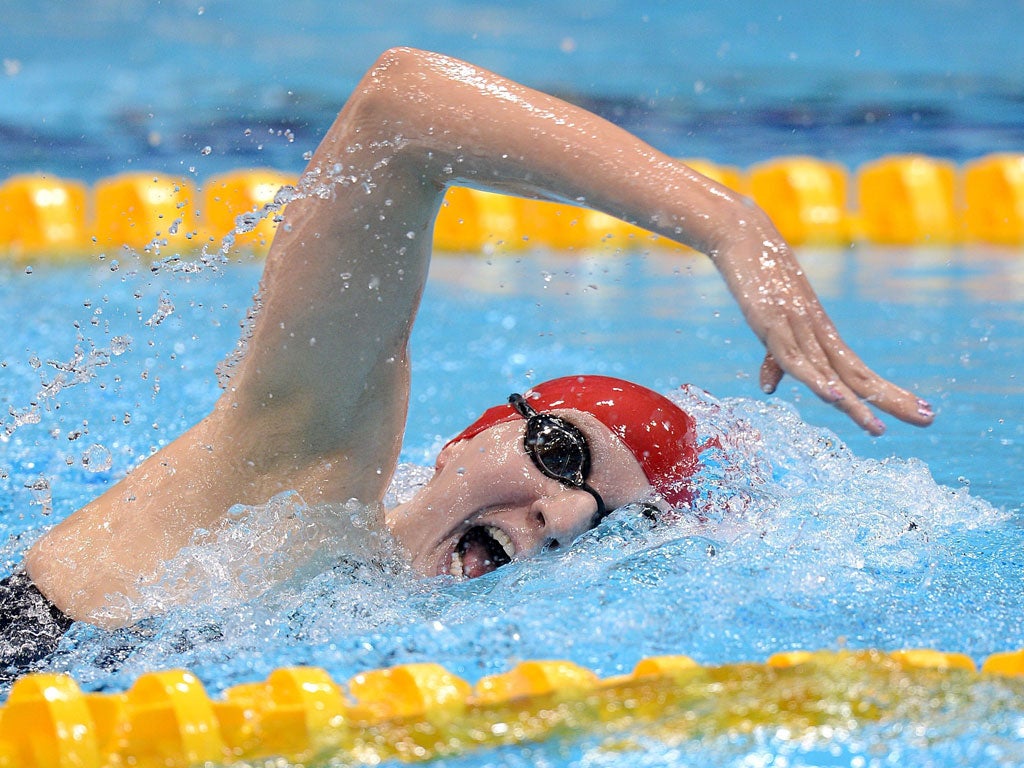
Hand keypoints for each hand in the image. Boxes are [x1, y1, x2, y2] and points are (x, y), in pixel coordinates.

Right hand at [750, 275, 933, 435]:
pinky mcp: (772, 324)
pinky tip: (832, 397)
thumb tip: (769, 389)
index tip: (924, 410)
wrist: (744, 234)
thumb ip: (773, 360)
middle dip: (893, 400)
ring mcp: (797, 328)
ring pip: (831, 373)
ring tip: (878, 431)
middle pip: (860, 375)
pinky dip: (814, 379)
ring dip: (856, 404)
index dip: (891, 392)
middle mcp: (818, 333)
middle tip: (930, 419)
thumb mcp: (768, 327)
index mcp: (821, 335)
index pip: (862, 371)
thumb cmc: (759, 277)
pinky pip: (794, 359)